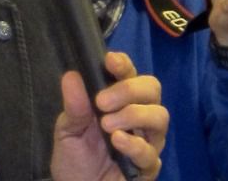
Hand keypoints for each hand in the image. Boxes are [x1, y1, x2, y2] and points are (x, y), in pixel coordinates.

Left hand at [51, 52, 167, 180]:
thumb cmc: (75, 157)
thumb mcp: (67, 130)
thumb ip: (73, 107)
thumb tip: (72, 75)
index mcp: (117, 101)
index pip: (128, 74)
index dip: (123, 64)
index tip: (110, 61)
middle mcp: (138, 116)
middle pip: (152, 88)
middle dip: (129, 89)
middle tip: (102, 102)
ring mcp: (147, 140)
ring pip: (160, 116)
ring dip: (134, 115)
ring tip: (108, 125)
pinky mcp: (149, 166)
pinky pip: (152, 152)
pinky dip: (135, 144)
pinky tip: (117, 141)